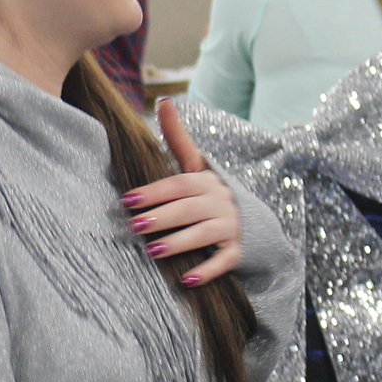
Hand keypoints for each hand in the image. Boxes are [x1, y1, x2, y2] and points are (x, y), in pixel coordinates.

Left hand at [123, 101, 242, 285]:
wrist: (254, 223)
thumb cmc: (211, 194)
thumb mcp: (198, 167)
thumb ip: (178, 138)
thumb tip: (165, 100)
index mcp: (206, 181)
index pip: (178, 184)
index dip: (154, 191)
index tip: (128, 199)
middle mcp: (220, 201)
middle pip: (189, 208)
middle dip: (161, 216)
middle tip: (135, 225)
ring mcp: (231, 227)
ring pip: (204, 234)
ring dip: (179, 242)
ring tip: (153, 251)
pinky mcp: (238, 252)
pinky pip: (223, 262)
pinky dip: (206, 271)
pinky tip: (186, 280)